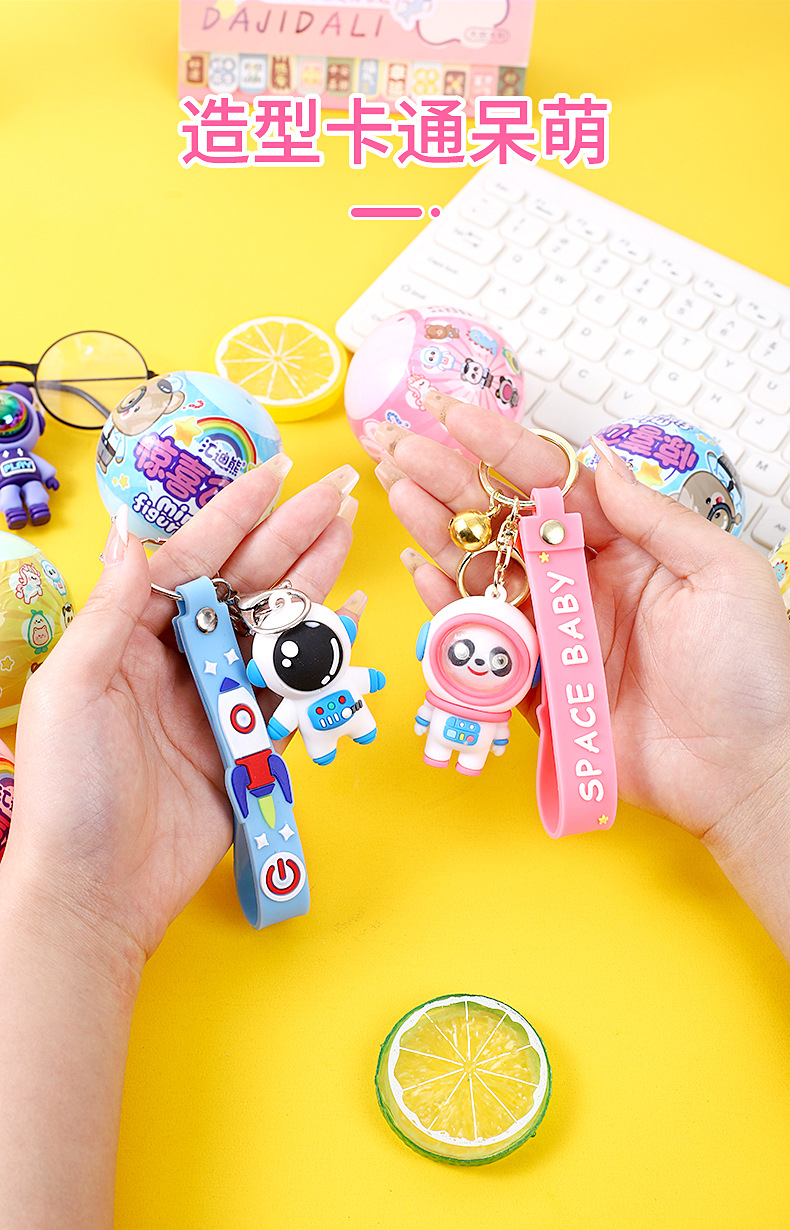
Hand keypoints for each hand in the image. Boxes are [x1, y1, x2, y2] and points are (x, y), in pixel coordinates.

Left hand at [3, 458, 359, 973]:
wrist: (96, 892)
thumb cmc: (70, 791)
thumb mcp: (73, 687)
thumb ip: (111, 609)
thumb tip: (127, 532)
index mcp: (127, 638)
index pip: (191, 558)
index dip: (236, 513)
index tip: (278, 472)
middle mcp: (174, 661)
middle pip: (243, 584)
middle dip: (292, 535)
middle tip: (341, 494)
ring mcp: (213, 702)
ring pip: (273, 629)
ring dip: (313, 581)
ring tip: (351, 535)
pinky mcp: (244, 746)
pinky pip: (290, 690)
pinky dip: (319, 655)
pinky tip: (346, 620)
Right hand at [376, 398, 789, 861]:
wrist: (742, 772)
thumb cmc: (751, 675)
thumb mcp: (720, 573)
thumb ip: (654, 517)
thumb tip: (599, 464)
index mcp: (625, 548)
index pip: (551, 485)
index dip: (500, 446)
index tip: (455, 415)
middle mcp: (582, 584)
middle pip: (502, 521)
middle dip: (448, 479)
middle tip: (398, 446)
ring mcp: (555, 634)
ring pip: (482, 573)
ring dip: (436, 531)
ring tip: (397, 492)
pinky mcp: (536, 687)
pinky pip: (482, 641)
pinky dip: (447, 607)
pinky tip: (420, 569)